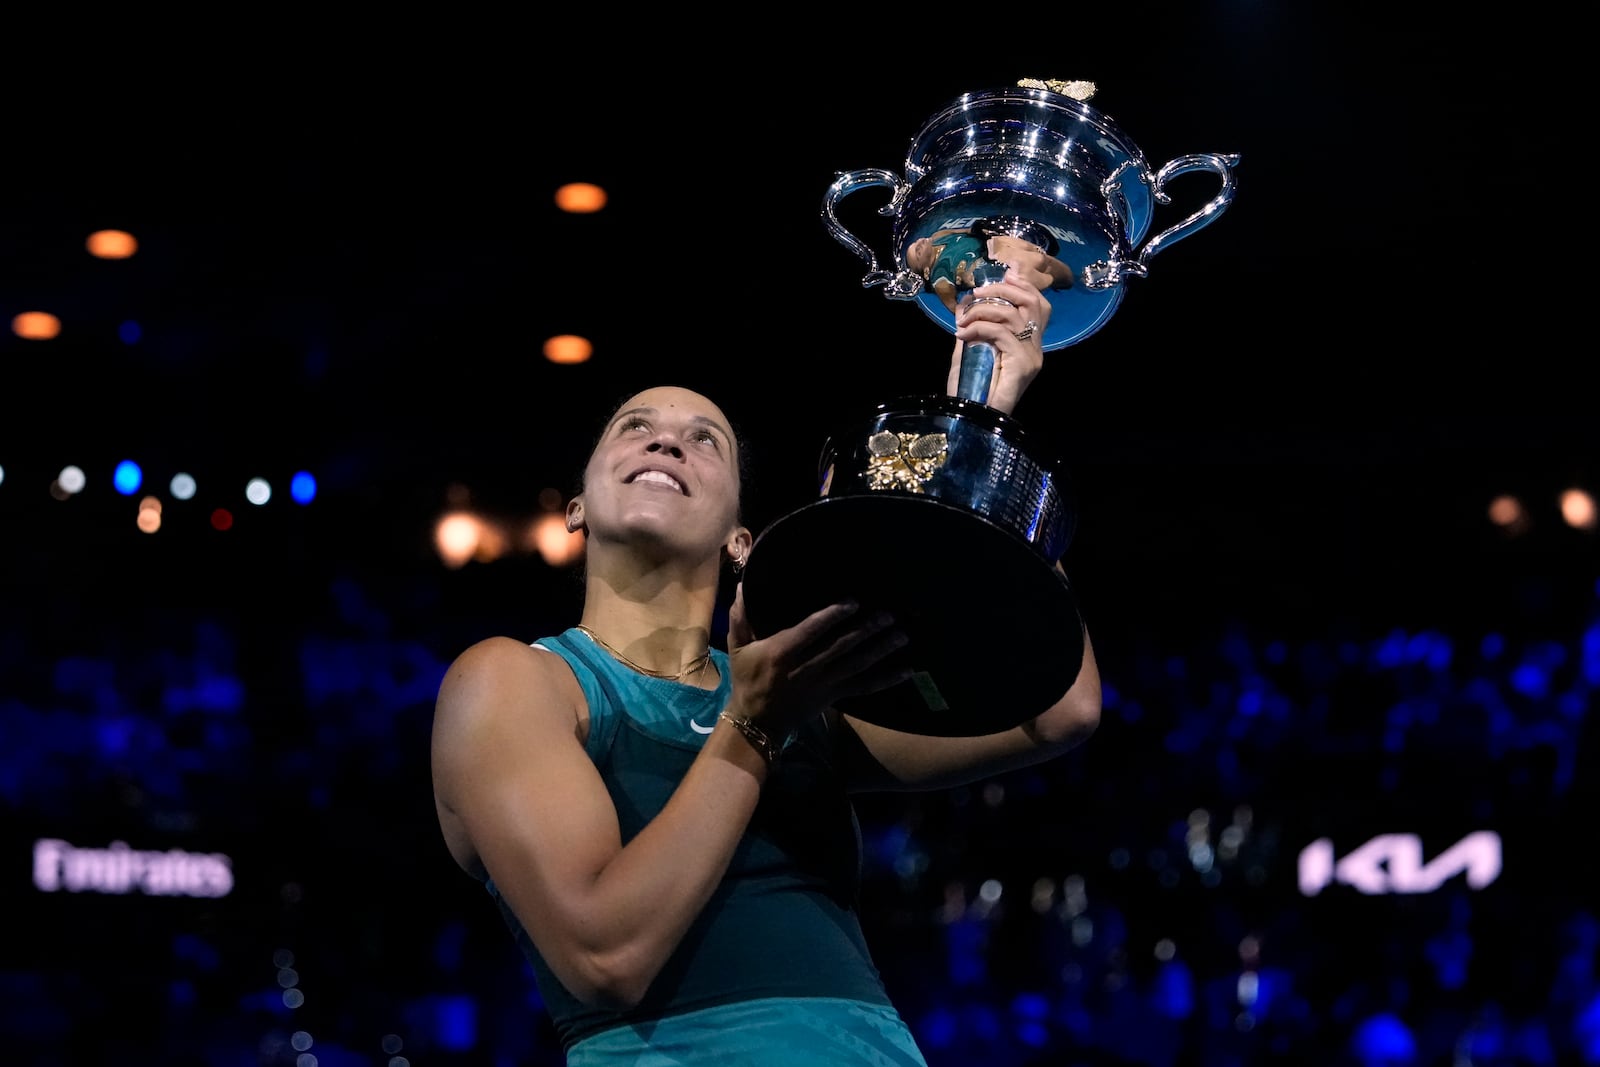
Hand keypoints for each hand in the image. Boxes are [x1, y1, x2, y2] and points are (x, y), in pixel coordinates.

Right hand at [725, 583, 907, 737]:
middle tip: (888, 615)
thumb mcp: (738, 647)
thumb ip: (740, 616)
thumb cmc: (747, 680)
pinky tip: (905, 671)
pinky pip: (863, 687)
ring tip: (901, 636)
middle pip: (841, 647)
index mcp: (782, 653)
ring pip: (856, 665)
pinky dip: (885, 679)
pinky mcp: (833, 696)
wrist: (756, 722)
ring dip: (880, 650)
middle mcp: (806, 668)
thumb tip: (743, 584)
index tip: (853, 602)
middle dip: (866, 631)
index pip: (811, 631)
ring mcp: (823, 684)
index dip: (833, 616)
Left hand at [948, 264, 1050, 414]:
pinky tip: (962, 334)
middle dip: (1003, 289)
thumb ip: (976, 326)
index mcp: (1029, 343)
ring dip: (983, 310)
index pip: (1038, 304)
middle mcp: (1036, 347)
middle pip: (1032, 302)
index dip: (1022, 284)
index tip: (1003, 274)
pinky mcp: (1023, 364)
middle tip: (976, 293)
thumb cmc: (971, 388)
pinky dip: (978, 327)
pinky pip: (1001, 333)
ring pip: (1014, 314)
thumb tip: (967, 302)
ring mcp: (1032, 356)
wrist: (972, 416)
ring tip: (963, 319)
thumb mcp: (972, 349)